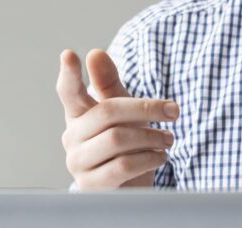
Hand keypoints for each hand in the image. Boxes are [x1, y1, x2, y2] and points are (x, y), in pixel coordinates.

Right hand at [56, 48, 178, 189]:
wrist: (131, 188)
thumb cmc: (128, 145)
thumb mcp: (124, 111)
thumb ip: (110, 84)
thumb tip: (95, 53)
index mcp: (78, 115)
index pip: (68, 92)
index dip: (68, 74)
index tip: (68, 54)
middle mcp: (71, 137)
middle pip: (107, 111)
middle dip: (146, 109)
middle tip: (173, 111)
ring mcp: (78, 163)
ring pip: (117, 139)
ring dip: (151, 137)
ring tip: (168, 139)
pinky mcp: (92, 186)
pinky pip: (123, 166)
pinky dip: (148, 158)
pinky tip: (160, 156)